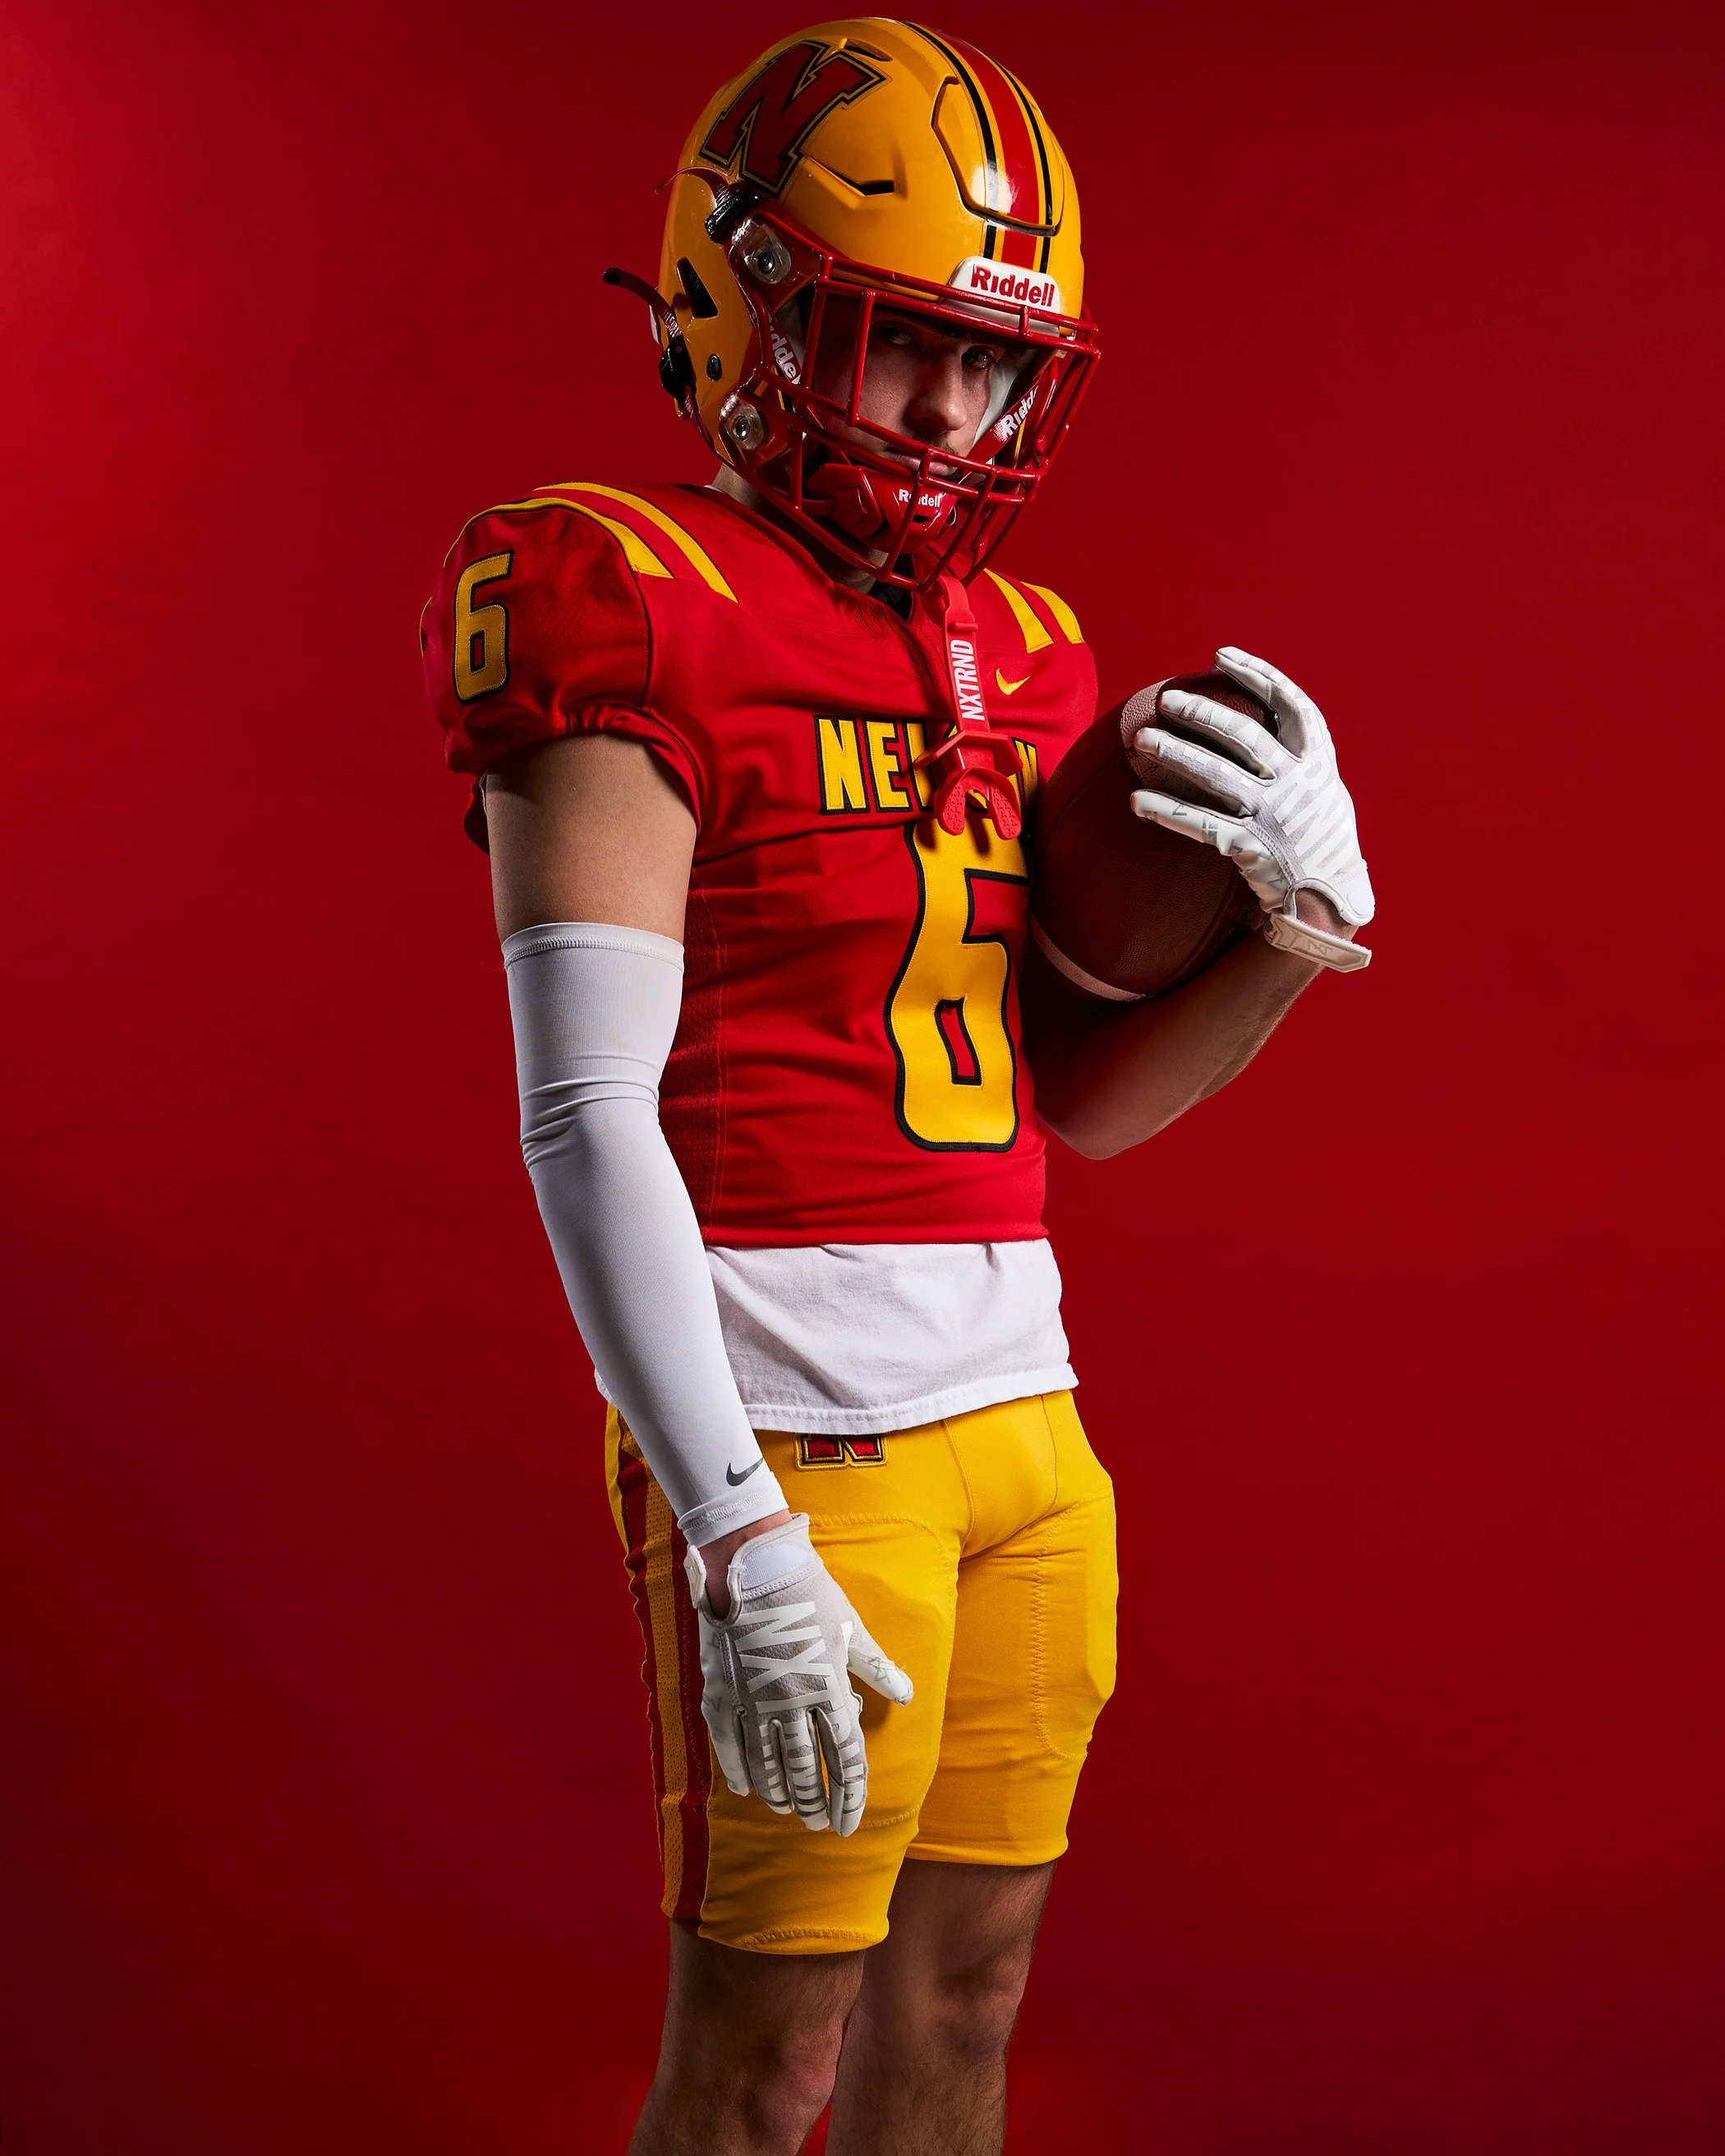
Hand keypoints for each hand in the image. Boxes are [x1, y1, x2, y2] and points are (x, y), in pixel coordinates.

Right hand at [684, 1514, 913, 1835]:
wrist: (753, 1561)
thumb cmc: (810, 1591)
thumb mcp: (852, 1627)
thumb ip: (877, 1667)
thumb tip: (905, 1695)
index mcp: (828, 1689)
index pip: (845, 1758)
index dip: (850, 1795)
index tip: (849, 1822)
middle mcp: (792, 1702)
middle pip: (807, 1769)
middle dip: (815, 1802)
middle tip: (820, 1824)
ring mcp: (753, 1699)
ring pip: (768, 1762)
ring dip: (780, 1792)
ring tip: (787, 1810)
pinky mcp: (722, 1690)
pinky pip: (730, 1743)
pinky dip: (739, 1769)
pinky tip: (746, 1789)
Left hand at [1127, 647, 1374, 926]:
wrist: (1328, 898)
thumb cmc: (1318, 835)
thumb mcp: (1323, 786)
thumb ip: (1297, 752)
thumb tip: (1263, 706)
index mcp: (1319, 762)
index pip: (1290, 703)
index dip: (1257, 674)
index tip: (1222, 656)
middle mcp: (1297, 784)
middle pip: (1245, 735)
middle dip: (1203, 712)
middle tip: (1167, 699)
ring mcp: (1273, 816)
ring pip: (1216, 775)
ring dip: (1175, 753)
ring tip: (1140, 738)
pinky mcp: (1250, 848)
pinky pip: (1199, 824)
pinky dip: (1166, 810)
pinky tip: (1136, 800)